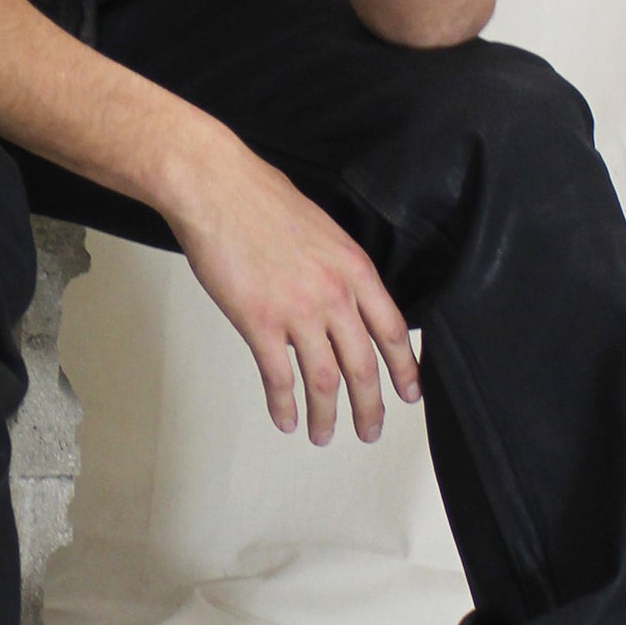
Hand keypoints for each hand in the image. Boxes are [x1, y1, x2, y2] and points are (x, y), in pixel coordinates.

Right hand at [162, 129, 420, 442]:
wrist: (216, 188)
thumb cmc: (259, 199)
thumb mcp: (321, 229)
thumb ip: (336, 268)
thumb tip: (340, 298)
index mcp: (353, 268)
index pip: (391, 330)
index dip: (403, 368)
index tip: (409, 393)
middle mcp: (333, 294)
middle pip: (363, 365)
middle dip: (370, 405)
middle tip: (370, 430)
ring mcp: (297, 311)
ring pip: (325, 379)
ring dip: (326, 415)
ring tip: (324, 435)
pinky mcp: (259, 321)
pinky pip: (279, 376)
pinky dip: (284, 404)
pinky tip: (286, 419)